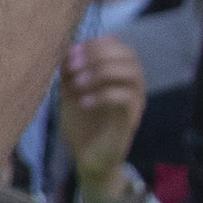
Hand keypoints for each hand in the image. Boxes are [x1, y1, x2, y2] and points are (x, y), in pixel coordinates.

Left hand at [55, 37, 146, 192]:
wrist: (87, 158)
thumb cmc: (81, 123)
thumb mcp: (69, 92)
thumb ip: (70, 71)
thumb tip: (68, 48)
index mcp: (119, 75)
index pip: (119, 46)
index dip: (96, 44)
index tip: (71, 53)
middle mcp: (133, 85)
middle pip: (129, 55)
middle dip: (98, 55)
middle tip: (73, 67)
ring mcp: (135, 102)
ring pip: (131, 73)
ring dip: (101, 72)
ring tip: (76, 84)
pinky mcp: (130, 119)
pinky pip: (125, 98)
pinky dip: (102, 95)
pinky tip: (83, 103)